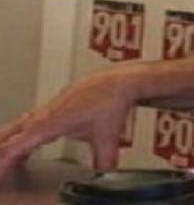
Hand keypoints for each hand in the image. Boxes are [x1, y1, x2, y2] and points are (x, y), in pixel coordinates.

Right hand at [0, 68, 138, 178]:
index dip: (4, 160)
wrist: (120, 81)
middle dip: (2, 148)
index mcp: (50, 123)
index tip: (1, 169)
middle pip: (11, 132)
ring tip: (9, 155)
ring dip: (11, 139)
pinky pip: (31, 118)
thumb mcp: (108, 139)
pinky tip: (28, 137)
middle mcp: (45, 114)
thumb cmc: (112, 102)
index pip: (16, 145)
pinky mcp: (56, 102)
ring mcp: (49, 106)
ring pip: (20, 124)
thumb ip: (104, 161)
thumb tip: (106, 174)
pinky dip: (23, 131)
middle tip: (2, 162)